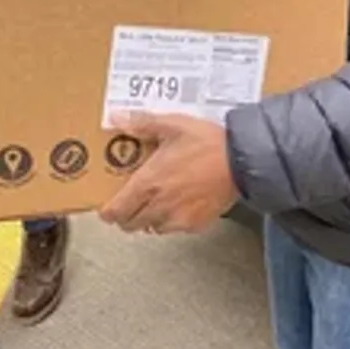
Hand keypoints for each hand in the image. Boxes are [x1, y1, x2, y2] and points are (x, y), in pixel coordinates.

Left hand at [99, 112, 238, 234]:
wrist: (241, 161)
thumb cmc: (206, 143)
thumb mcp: (172, 125)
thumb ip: (141, 124)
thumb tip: (116, 119)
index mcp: (148, 183)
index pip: (115, 212)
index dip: (107, 211)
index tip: (108, 204)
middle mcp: (159, 206)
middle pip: (129, 224)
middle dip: (127, 214)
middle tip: (131, 199)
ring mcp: (178, 219)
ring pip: (152, 228)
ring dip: (149, 218)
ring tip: (157, 199)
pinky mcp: (195, 225)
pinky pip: (175, 229)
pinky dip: (172, 220)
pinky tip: (180, 203)